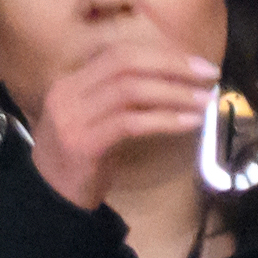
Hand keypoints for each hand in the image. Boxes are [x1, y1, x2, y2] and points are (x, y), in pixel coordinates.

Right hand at [26, 44, 219, 210]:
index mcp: (69, 82)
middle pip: (125, 62)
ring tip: (204, 100)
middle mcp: (67, 94)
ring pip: (131, 90)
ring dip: (174, 93)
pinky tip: (189, 123)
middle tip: (208, 74)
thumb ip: (117, 97)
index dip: (160, 53)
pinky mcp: (84, 145)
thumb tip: (169, 80)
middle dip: (172, 65)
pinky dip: (165, 120)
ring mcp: (73, 118)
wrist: (50, 204)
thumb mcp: (92, 121)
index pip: (118, 52)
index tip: (193, 62)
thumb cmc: (78, 164)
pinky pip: (132, 123)